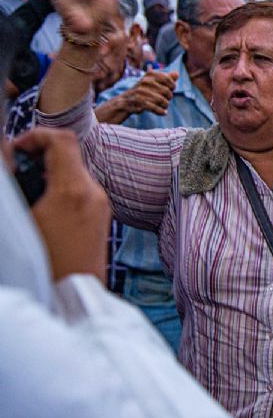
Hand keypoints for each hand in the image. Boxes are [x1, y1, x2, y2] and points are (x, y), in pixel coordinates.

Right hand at [12, 128, 110, 282]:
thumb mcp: (19, 220)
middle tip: (15, 167)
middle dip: (40, 155)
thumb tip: (9, 162)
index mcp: (73, 189)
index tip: (16, 149)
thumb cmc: (43, 263)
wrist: (71, 297)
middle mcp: (93, 193)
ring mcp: (101, 205)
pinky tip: (40, 205)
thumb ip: (15, 187)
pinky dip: (60, 187)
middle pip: (69, 155)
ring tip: (25, 187)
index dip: (36, 136)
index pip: (62, 140)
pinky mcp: (101, 218)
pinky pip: (81, 190)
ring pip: (75, 172)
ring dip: (49, 171)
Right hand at [120, 69, 178, 115]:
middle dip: (169, 97)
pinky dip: (161, 112)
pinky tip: (163, 113)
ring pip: (161, 100)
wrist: (125, 101)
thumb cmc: (143, 91)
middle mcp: (145, 81)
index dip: (172, 86)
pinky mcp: (138, 101)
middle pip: (166, 91)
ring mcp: (140, 91)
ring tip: (164, 106)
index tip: (171, 90)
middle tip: (166, 100)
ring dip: (165, 105)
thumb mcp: (154, 83)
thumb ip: (166, 78)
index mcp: (150, 74)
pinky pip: (155, 108)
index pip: (168, 79)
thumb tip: (177, 73)